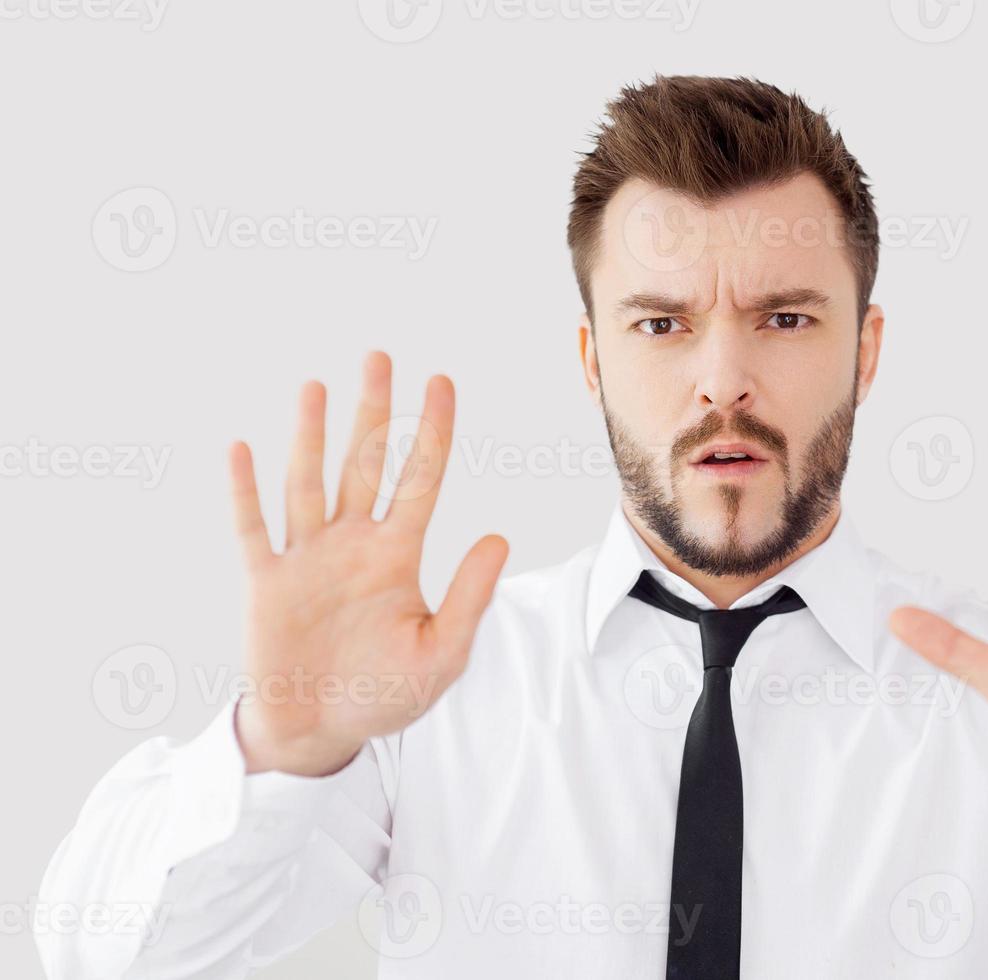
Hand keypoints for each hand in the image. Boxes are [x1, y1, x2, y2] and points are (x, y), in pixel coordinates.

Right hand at [229, 352, 508, 775]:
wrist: (321, 731)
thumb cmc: (385, 695)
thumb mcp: (442, 654)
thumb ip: (469, 597)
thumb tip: (499, 537)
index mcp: (397, 555)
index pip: (419, 479)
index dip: (432, 431)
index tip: (441, 381)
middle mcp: (352, 545)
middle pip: (363, 464)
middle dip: (372, 413)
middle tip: (379, 357)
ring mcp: (307, 559)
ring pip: (309, 483)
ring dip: (311, 437)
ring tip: (316, 387)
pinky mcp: (267, 583)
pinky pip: (254, 529)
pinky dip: (246, 492)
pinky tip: (243, 449)